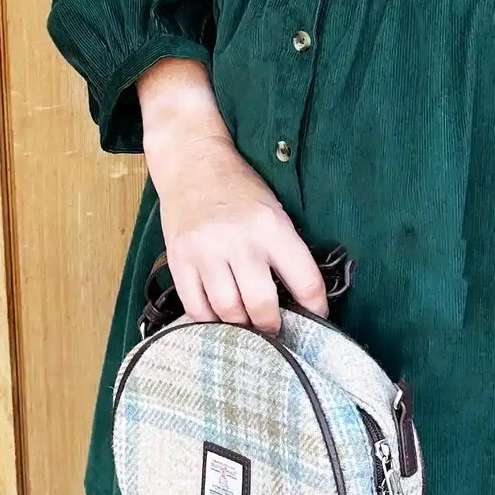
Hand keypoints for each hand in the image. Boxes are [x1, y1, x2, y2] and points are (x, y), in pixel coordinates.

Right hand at [135, 56, 330, 335]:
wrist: (192, 163)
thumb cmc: (240, 189)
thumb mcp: (275, 211)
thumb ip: (286, 253)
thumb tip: (297, 303)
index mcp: (272, 227)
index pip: (305, 281)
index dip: (315, 310)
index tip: (316, 322)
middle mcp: (239, 241)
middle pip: (261, 305)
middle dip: (273, 328)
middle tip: (276, 332)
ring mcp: (205, 252)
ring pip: (228, 312)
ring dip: (241, 328)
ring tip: (248, 327)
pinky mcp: (179, 260)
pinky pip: (196, 309)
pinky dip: (211, 322)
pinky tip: (220, 319)